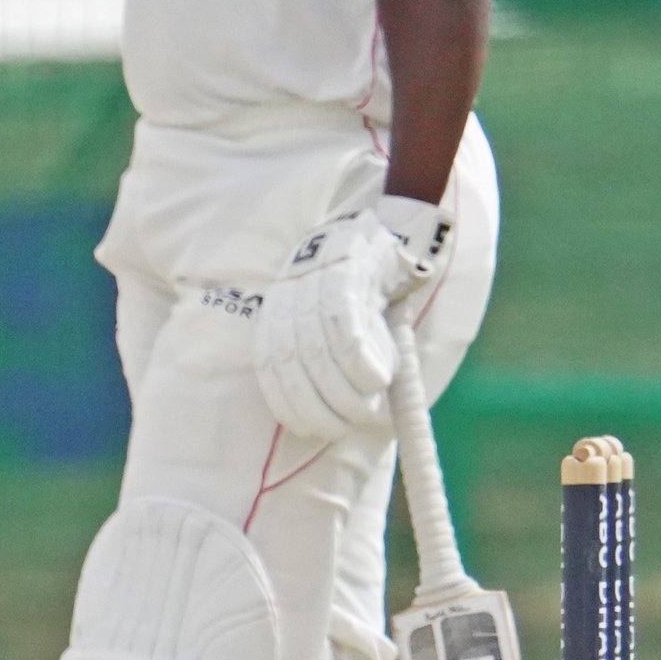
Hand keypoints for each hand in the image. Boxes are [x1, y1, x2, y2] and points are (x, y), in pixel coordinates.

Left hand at [252, 194, 451, 443]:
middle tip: (347, 427)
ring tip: (369, 409)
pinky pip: (347, 329)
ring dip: (345, 393)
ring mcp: (316, 283)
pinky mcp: (347, 274)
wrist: (390, 229)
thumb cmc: (364, 287)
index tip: (310, 429)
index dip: (289, 403)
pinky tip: (379, 379)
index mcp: (277, 310)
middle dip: (318, 407)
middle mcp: (289, 296)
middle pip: (293, 364)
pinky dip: (362, 362)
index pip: (270, 367)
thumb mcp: (330, 319)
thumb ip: (323, 356)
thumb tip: (329, 412)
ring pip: (320, 353)